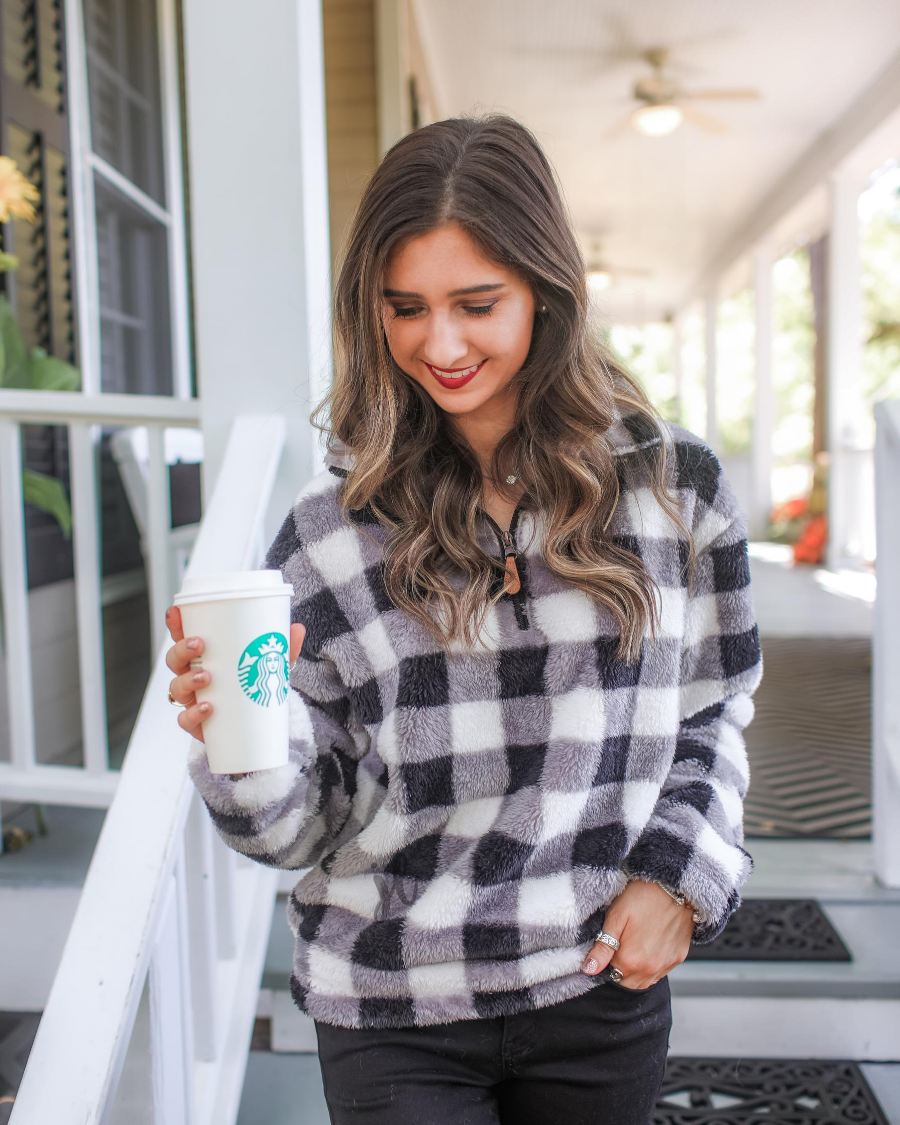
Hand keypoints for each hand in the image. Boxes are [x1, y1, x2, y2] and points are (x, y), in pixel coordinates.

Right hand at [164, 605, 305, 743]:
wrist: (258, 724)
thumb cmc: (255, 684)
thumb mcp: (271, 664)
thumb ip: (283, 648)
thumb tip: (297, 629)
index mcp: (204, 656)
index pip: (182, 636)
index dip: (175, 624)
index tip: (175, 611)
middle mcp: (192, 675)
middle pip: (174, 660)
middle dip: (181, 650)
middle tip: (198, 644)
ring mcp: (192, 699)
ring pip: (176, 687)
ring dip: (187, 680)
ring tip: (205, 676)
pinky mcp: (197, 723)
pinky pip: (185, 719)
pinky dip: (193, 714)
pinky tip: (208, 707)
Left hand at [581, 879, 693, 988]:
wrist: (674, 885)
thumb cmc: (642, 896)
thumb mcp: (616, 917)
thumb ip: (602, 947)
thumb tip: (589, 969)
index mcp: (630, 961)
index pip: (611, 975)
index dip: (607, 962)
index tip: (609, 945)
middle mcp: (650, 969)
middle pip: (628, 983)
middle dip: (621, 969)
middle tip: (622, 944)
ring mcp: (666, 965)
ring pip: (645, 981)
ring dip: (637, 970)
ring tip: (636, 943)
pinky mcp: (679, 958)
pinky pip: (661, 972)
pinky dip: (653, 965)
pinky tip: (650, 944)